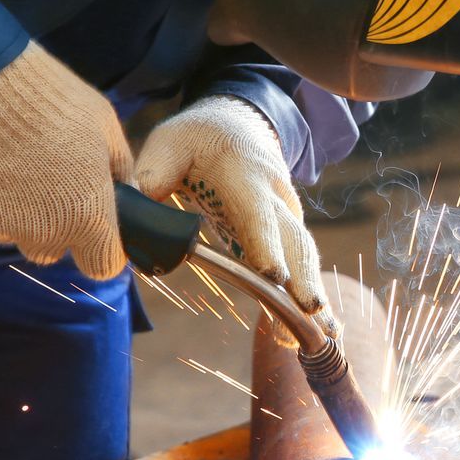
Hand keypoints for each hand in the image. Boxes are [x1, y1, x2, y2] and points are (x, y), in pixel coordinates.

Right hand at [0, 41, 131, 278]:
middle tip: (49, 182)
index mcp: (86, 217)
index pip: (102, 266)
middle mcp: (42, 233)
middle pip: (53, 251)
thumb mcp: (104, 125)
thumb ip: (120, 167)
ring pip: (13, 233)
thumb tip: (130, 191)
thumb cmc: (50, 99)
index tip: (97, 225)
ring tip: (10, 163)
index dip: (102, 248)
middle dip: (55, 227)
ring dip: (17, 212)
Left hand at [135, 96, 335, 336]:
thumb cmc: (198, 138)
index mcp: (245, 176)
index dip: (265, 244)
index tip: (274, 274)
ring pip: (304, 257)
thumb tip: (133, 206)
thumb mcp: (170, 143)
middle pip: (294, 241)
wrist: (237, 125)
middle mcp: (274, 198)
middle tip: (312, 312)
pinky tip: (318, 331)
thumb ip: (153, 173)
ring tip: (326, 333)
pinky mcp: (284, 234)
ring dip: (314, 295)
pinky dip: (308, 297)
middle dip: (305, 278)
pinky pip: (300, 266)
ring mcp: (285, 216)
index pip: (256, 214)